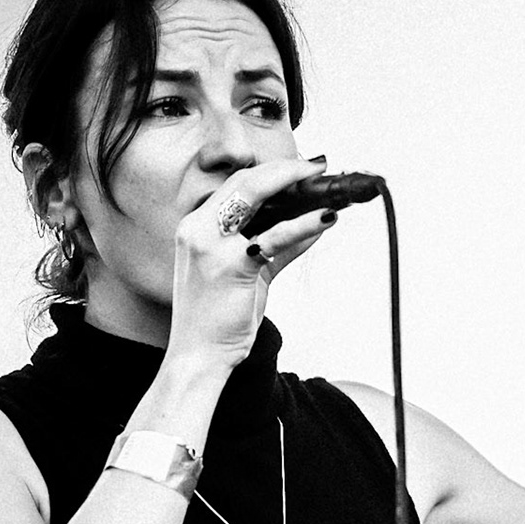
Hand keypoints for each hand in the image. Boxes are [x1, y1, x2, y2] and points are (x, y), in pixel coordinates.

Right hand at [167, 156, 331, 369]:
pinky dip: (304, 225)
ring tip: (328, 184)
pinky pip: (274, 237)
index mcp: (196, 226)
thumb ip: (277, 248)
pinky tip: (326, 219)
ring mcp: (210, 246)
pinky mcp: (230, 266)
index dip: (272, 171)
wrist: (199, 355)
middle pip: (245, 182)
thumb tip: (314, 224)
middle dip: (286, 170)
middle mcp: (197, 229)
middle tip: (319, 168)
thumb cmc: (221, 317)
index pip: (236, 184)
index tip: (303, 168)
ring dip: (296, 186)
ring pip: (256, 197)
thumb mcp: (249, 274)